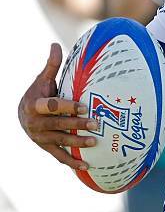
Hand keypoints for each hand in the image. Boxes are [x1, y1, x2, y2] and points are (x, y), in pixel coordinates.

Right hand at [18, 43, 98, 170]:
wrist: (22, 115)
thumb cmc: (39, 94)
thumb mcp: (42, 80)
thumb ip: (51, 66)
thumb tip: (55, 44)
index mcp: (34, 105)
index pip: (51, 107)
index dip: (67, 106)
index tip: (83, 106)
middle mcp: (35, 123)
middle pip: (58, 125)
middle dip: (76, 125)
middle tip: (96, 123)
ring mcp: (40, 137)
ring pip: (60, 141)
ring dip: (77, 144)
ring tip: (95, 143)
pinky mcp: (45, 147)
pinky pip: (59, 156)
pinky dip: (72, 162)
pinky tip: (87, 167)